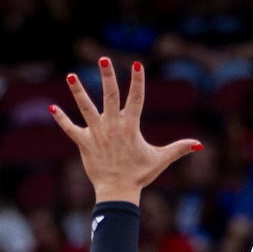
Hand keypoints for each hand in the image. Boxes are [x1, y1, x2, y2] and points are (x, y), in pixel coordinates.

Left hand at [50, 59, 202, 204]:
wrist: (118, 192)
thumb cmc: (140, 175)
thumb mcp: (160, 159)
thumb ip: (179, 148)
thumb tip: (200, 144)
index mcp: (131, 127)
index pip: (136, 99)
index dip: (138, 81)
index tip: (137, 63)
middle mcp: (113, 126)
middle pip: (110, 96)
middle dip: (108, 76)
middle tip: (104, 58)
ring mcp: (97, 134)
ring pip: (86, 109)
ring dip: (78, 92)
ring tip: (71, 76)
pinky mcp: (84, 144)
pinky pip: (70, 130)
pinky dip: (61, 119)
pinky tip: (52, 107)